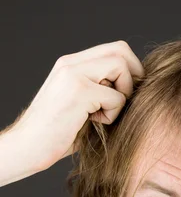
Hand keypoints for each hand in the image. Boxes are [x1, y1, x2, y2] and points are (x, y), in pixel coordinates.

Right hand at [10, 40, 143, 172]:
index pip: (114, 49)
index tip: (127, 94)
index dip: (130, 69)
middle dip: (134, 76)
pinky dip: (113, 114)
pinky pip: (116, 96)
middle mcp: (70, 63)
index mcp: (70, 64)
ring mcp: (73, 75)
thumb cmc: (56, 134)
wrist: (27, 148)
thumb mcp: (81, 105)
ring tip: (104, 113)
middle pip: (121, 50)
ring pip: (120, 67)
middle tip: (125, 101)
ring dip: (122, 94)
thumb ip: (100, 90)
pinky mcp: (78, 92)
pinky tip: (94, 122)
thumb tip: (136, 88)